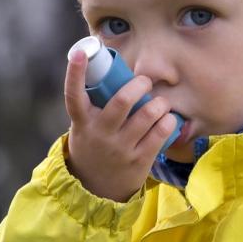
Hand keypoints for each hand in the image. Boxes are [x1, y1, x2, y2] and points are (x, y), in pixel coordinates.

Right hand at [64, 47, 176, 201]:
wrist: (95, 189)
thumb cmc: (93, 145)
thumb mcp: (85, 126)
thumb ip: (95, 104)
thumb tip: (110, 69)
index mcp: (82, 122)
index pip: (74, 95)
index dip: (74, 72)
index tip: (80, 52)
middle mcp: (100, 134)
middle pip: (121, 102)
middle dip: (139, 85)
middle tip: (145, 82)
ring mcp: (120, 148)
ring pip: (147, 115)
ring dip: (159, 103)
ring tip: (160, 102)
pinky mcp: (139, 160)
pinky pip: (160, 133)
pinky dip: (168, 121)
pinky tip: (167, 118)